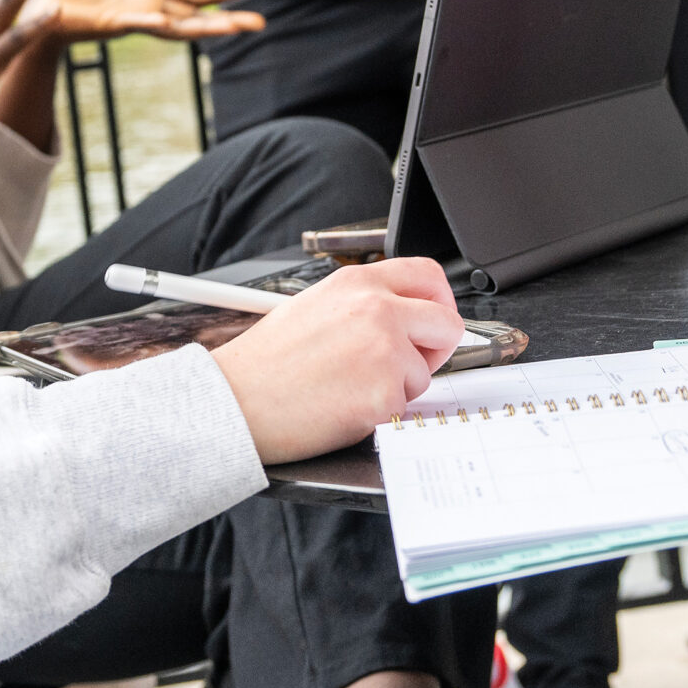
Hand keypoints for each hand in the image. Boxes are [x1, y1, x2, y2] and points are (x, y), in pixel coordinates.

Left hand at [17, 0, 263, 43]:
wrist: (29, 3)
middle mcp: (143, 6)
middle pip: (193, 15)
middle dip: (226, 19)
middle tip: (260, 23)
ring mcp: (131, 16)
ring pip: (178, 23)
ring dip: (208, 26)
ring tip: (240, 28)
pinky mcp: (113, 22)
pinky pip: (144, 21)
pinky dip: (163, 22)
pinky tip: (183, 23)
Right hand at [209, 257, 464, 464]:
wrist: (239, 399)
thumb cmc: (267, 360)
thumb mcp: (314, 306)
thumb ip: (363, 303)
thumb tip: (405, 316)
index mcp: (356, 283)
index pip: (428, 276)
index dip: (439, 301)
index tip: (433, 319)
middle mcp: (376, 310)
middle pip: (448, 323)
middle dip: (435, 347)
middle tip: (408, 361)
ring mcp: (384, 351)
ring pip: (425, 372)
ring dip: (399, 385)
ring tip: (352, 385)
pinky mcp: (385, 394)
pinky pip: (404, 406)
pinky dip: (381, 410)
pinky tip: (346, 403)